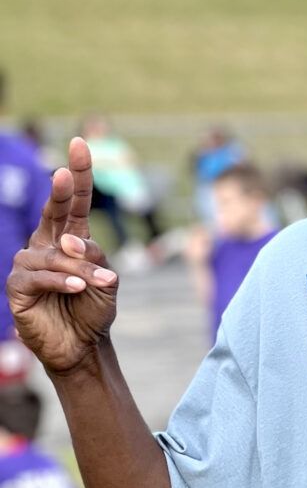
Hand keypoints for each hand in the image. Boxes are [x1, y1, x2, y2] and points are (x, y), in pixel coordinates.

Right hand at [6, 137, 118, 374]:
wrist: (82, 345)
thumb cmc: (93, 309)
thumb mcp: (106, 281)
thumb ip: (95, 257)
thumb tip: (71, 240)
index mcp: (70, 239)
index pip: (74, 202)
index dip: (78, 174)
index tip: (80, 143)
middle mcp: (46, 245)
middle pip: (53, 212)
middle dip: (59, 190)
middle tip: (63, 172)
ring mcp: (29, 264)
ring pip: (55, 255)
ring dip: (80, 269)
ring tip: (99, 283)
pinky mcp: (18, 287)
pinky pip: (40, 276)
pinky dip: (63, 281)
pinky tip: (78, 289)